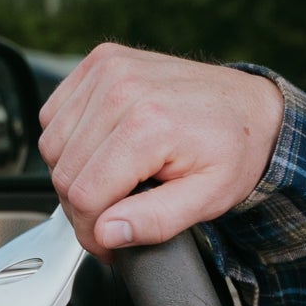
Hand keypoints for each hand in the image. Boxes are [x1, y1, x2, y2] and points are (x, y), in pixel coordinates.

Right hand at [37, 42, 284, 258]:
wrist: (253, 108)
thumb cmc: (235, 150)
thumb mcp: (208, 199)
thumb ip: (156, 221)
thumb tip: (108, 233)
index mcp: (149, 124)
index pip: (85, 195)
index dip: (92, 232)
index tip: (108, 245)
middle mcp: (122, 89)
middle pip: (64, 172)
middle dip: (83, 208)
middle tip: (114, 219)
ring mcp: (109, 69)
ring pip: (52, 144)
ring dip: (74, 173)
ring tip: (114, 183)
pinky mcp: (101, 61)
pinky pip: (54, 114)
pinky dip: (70, 139)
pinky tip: (104, 150)